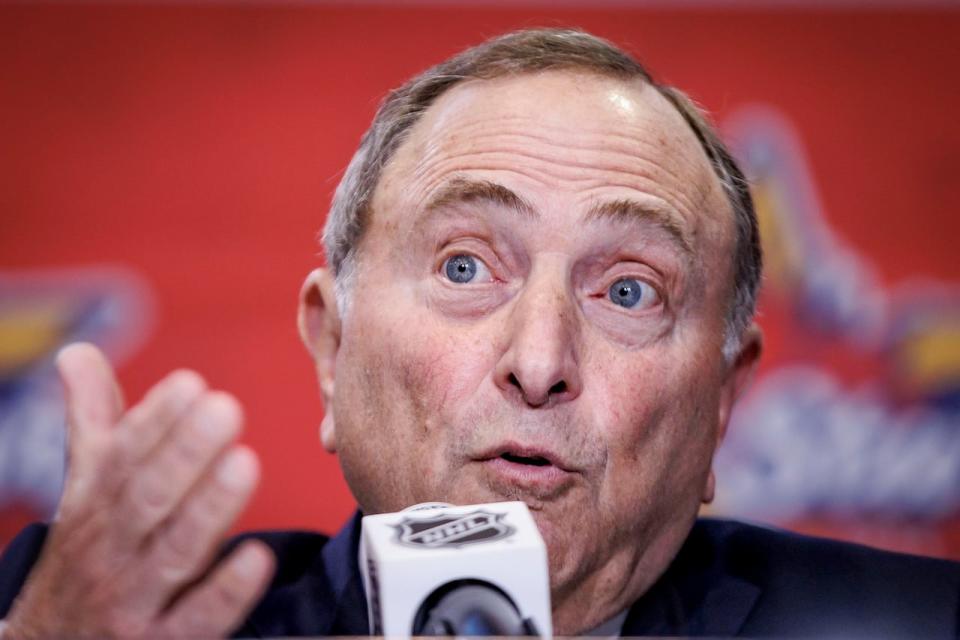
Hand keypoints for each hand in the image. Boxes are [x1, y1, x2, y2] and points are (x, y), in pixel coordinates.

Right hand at [4, 343, 274, 637]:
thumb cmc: (91, 554)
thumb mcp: (85, 490)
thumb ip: (93, 423)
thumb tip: (78, 352)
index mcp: (97, 506)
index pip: (122, 458)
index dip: (154, 423)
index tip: (190, 384)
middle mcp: (112, 550)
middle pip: (146, 499)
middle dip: (182, 453)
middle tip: (225, 408)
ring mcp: (134, 601)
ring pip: (173, 553)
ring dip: (208, 509)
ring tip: (244, 463)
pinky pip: (195, 620)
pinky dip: (224, 592)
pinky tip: (258, 558)